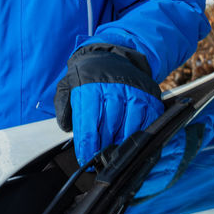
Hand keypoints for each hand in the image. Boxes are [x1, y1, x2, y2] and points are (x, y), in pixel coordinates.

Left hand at [55, 44, 164, 167]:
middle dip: (102, 147)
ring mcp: (134, 93)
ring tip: (113, 152)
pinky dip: (139, 135)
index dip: (87, 145)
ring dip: (121, 144)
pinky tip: (131, 140)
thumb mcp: (69, 84)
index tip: (85, 158)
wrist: (113, 54)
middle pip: (109, 128)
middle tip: (98, 159)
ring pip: (129, 127)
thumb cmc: (89, 75)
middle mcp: (114, 89)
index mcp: (91, 87)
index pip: (89, 123)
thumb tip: (66, 127)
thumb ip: (64, 106)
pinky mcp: (150, 97)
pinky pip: (147, 122)